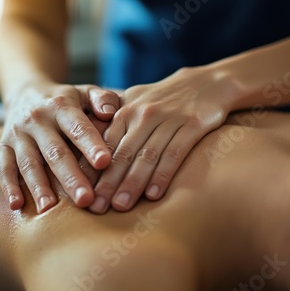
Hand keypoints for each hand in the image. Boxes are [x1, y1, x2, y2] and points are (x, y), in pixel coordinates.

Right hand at [0, 82, 119, 212]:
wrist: (26, 92)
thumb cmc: (66, 99)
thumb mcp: (85, 92)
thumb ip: (102, 99)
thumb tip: (111, 112)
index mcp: (61, 106)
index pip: (77, 127)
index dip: (91, 144)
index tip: (105, 163)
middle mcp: (37, 120)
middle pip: (54, 151)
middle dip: (70, 176)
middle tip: (85, 200)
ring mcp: (18, 134)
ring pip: (29, 163)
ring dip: (39, 186)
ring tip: (49, 208)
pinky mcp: (4, 147)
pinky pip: (5, 168)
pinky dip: (9, 186)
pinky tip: (17, 205)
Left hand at [89, 66, 237, 212]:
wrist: (207, 83)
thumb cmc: (162, 101)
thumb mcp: (134, 104)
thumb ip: (112, 125)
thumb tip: (85, 154)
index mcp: (125, 111)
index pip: (104, 144)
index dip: (92, 169)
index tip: (82, 192)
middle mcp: (143, 114)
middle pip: (123, 153)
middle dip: (108, 182)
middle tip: (97, 208)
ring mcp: (168, 119)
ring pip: (147, 155)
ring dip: (132, 183)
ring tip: (120, 206)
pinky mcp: (193, 125)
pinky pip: (175, 153)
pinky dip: (163, 174)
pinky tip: (153, 195)